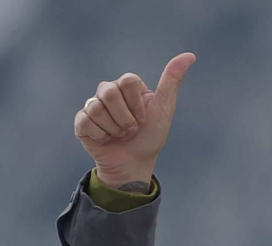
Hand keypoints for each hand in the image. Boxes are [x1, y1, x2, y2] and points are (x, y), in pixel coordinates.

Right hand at [74, 52, 195, 188]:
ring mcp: (93, 105)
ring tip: (120, 134)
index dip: (137, 104)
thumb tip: (190, 55)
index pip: (127, 81)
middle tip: (132, 129)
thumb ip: (172, 80)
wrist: (135, 163)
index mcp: (127, 86)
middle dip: (126, 118)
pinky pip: (86, 122)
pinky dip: (101, 136)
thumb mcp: (165, 107)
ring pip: (97, 108)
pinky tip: (106, 139)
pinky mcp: (82, 122)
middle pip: (110, 92)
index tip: (143, 117)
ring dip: (114, 128)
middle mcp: (108, 91)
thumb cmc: (151, 136)